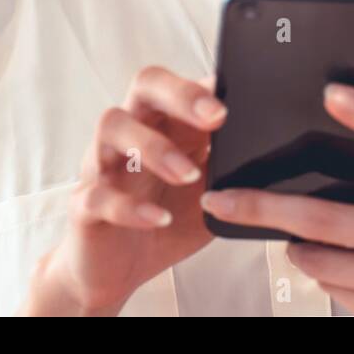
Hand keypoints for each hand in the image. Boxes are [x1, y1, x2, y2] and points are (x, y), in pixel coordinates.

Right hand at [22, 66, 224, 315]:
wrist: (116, 271)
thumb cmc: (167, 220)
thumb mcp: (210, 194)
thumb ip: (232, 169)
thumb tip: (270, 151)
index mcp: (165, 124)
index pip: (182, 82)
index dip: (207, 84)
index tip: (239, 97)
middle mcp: (132, 132)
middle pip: (145, 84)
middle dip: (180, 92)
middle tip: (215, 116)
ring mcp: (102, 164)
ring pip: (112, 124)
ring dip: (154, 146)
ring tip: (188, 175)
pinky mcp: (83, 204)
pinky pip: (96, 193)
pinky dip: (129, 206)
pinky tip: (158, 218)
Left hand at [198, 83, 353, 314]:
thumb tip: (340, 140)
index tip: (332, 93)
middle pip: (327, 217)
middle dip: (263, 208)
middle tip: (224, 198)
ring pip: (323, 260)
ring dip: (294, 246)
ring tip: (284, 231)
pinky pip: (339, 292)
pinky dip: (323, 274)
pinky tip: (323, 260)